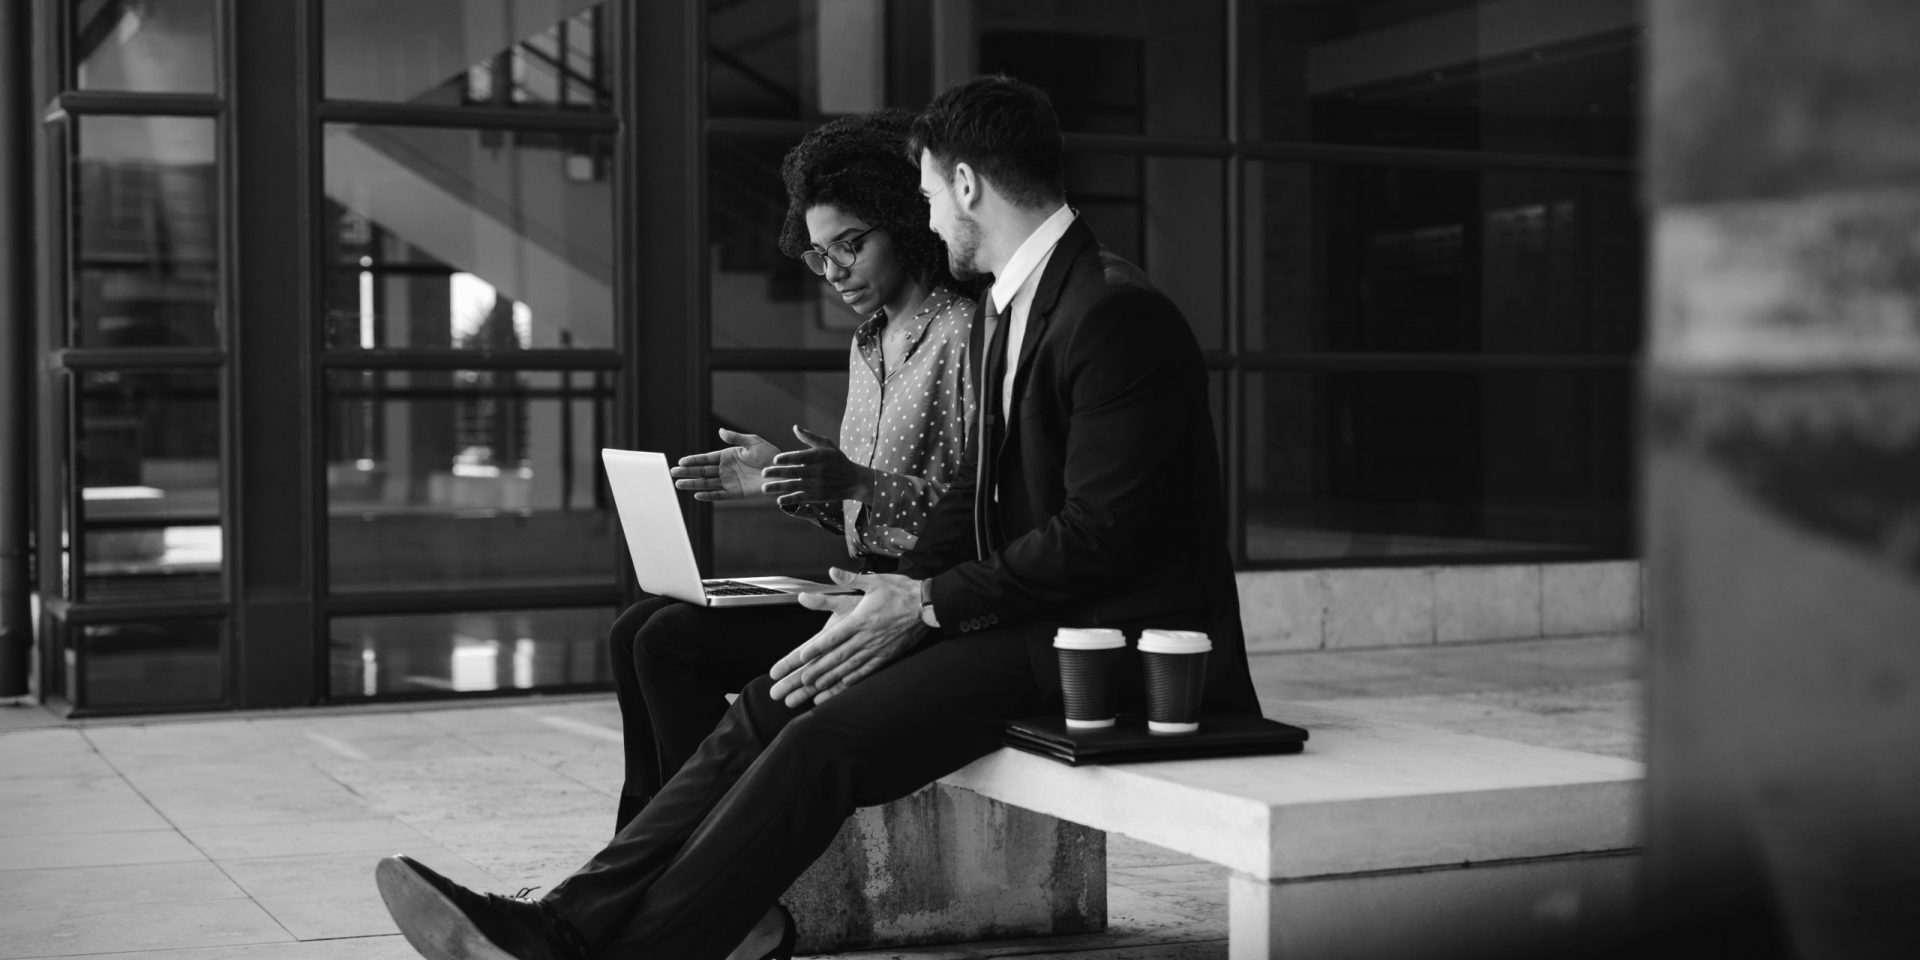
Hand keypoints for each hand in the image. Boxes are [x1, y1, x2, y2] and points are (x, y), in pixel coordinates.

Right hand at [670, 429, 777, 501]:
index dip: (693, 460)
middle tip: (673, 472)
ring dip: (693, 484)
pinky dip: (709, 495)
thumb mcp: (752, 442)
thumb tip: (720, 431)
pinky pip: (719, 495)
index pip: (706, 459)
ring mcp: (729, 482)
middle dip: (688, 472)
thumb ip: (735, 438)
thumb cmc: (769, 455)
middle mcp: (726, 469)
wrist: (782, 472)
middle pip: (702, 471)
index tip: (680, 461)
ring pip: (707, 483)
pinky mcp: (736, 493)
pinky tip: (697, 494)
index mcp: (727, 456)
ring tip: (678, 484)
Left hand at [762, 426, 872, 505]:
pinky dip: (790, 499)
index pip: (800, 457)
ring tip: (765, 488)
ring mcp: (817, 485)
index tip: (775, 459)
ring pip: (794, 486)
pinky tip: (779, 500)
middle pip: (793, 472)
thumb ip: (810, 437)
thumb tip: (795, 427)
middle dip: (777, 473)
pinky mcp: (817, 496)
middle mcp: (817, 471)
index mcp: (819, 457)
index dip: (787, 458)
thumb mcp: (827, 445)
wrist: (853, 480)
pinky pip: (801, 498)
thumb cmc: (837, 460)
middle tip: (763, 473)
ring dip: (778, 487)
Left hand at [768, 568, 927, 706]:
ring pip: (851, 666)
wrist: (927, 605)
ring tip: (818, 687)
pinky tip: (844, 684)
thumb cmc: (901, 591)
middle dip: (820, 669)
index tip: (803, 657)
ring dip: (833, 677)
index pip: (834, 637)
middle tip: (804, 679)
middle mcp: (867, 636)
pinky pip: (868, 669)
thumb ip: (851, 578)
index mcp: (861, 619)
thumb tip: (833, 571)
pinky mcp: (888, 654)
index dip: (817, 648)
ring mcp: (878, 647)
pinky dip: (855, 678)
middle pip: (839, 656)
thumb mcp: (875, 581)